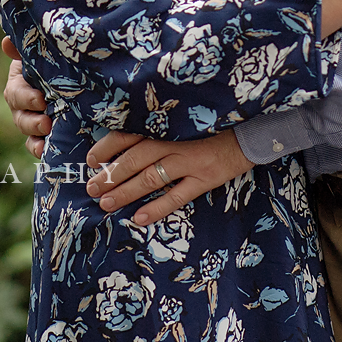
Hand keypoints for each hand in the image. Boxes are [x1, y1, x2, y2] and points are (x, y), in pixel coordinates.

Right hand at [1, 37, 51, 158]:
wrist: (71, 73)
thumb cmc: (51, 58)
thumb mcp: (37, 51)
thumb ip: (22, 47)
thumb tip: (6, 43)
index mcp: (18, 83)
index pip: (15, 93)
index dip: (26, 98)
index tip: (41, 100)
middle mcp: (21, 105)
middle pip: (20, 117)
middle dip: (32, 122)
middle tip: (47, 123)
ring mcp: (32, 119)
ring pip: (28, 132)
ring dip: (35, 136)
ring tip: (48, 135)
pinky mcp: (43, 132)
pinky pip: (36, 145)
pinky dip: (38, 149)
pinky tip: (45, 152)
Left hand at [83, 130, 254, 226]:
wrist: (252, 131)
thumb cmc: (213, 126)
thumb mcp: (183, 123)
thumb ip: (159, 132)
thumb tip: (123, 148)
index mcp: (167, 126)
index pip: (129, 134)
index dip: (107, 147)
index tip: (90, 160)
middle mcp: (175, 141)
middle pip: (135, 158)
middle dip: (111, 174)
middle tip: (91, 188)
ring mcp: (191, 160)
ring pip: (151, 177)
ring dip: (126, 191)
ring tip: (106, 204)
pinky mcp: (206, 177)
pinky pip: (178, 195)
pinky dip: (158, 207)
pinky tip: (140, 218)